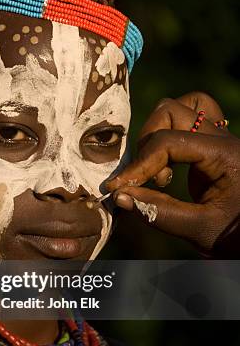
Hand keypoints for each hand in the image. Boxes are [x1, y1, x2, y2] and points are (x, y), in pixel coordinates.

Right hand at [105, 92, 239, 256]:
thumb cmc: (237, 236)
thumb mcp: (201, 230)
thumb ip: (159, 212)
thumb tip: (119, 197)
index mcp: (225, 155)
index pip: (168, 142)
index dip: (138, 164)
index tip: (117, 188)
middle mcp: (223, 139)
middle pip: (172, 111)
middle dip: (147, 142)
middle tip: (147, 179)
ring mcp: (220, 140)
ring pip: (180, 109)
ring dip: (157, 135)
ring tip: (158, 173)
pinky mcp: (213, 148)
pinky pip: (188, 123)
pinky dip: (168, 138)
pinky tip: (166, 169)